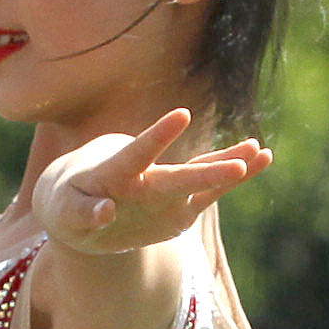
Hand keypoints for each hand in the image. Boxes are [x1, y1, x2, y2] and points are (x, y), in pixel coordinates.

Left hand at [38, 112, 270, 258]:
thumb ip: (83, 213)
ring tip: (261, 152)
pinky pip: (211, 193)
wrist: (82, 204)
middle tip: (245, 154)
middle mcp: (146, 178)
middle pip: (179, 174)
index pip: (138, 152)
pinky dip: (234, 179)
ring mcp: (165, 191)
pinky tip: (263, 158)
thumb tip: (105, 211)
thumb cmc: (68, 205)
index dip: (157, 136)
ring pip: (201, 176)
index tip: (181, 115)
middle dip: (210, 168)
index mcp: (115, 172)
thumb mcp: (65, 212)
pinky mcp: (178, 208)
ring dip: (230, 165)